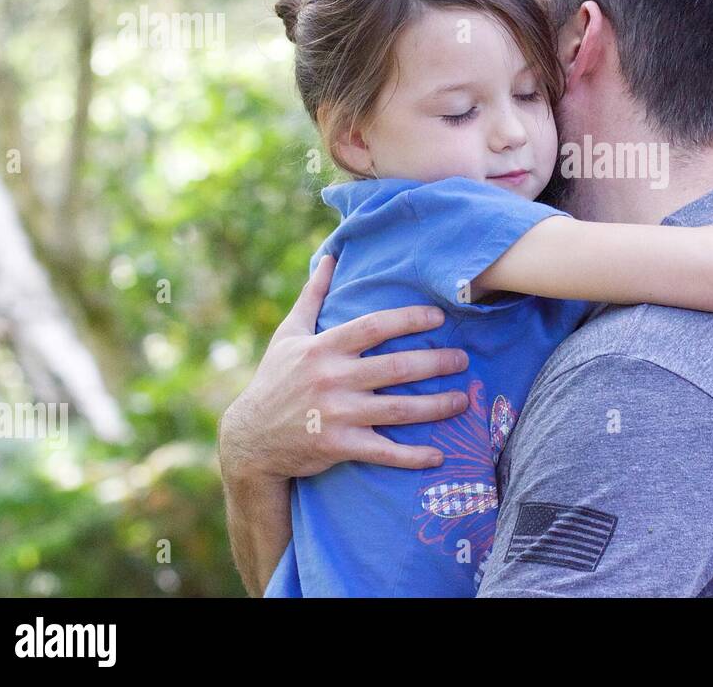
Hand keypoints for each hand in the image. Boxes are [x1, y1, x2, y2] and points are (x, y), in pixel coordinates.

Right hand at [218, 255, 469, 488]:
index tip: (439, 317)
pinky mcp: (339, 446)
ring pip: (399, 409)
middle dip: (436, 363)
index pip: (374, 326)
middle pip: (397, 367)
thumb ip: (313, 296)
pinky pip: (384, 451)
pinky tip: (439, 456)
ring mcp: (337, 414)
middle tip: (463, 359)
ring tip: (463, 400)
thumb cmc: (275, 380)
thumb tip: (331, 257)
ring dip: (437, 406)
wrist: (249, 438)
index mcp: (324, 348)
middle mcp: (333, 379)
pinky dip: (414, 456)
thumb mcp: (288, 335)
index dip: (410, 319)